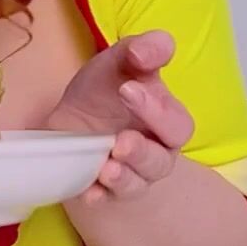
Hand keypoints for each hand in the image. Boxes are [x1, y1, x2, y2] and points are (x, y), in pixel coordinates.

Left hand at [47, 30, 194, 205]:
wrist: (71, 125)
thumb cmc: (102, 92)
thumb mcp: (116, 63)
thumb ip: (140, 50)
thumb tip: (158, 45)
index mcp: (164, 120)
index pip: (175, 122)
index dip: (156, 109)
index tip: (127, 88)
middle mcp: (153, 151)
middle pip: (161, 159)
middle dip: (143, 150)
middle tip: (120, 140)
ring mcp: (129, 174)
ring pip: (137, 183)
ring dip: (124, 176)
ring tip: (107, 166)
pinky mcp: (102, 191)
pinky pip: (104, 200)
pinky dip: (97, 196)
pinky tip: (89, 191)